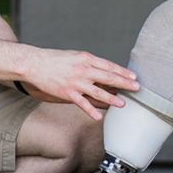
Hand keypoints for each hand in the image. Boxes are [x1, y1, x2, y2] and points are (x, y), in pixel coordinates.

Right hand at [23, 50, 138, 120]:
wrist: (34, 63)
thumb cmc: (55, 60)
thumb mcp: (74, 56)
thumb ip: (89, 63)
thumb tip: (104, 71)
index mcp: (86, 58)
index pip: (109, 65)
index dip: (123, 72)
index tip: (134, 77)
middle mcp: (83, 69)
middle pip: (108, 77)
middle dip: (124, 83)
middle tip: (137, 88)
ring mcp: (75, 82)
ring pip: (97, 91)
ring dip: (111, 98)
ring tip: (123, 104)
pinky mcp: (67, 92)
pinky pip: (81, 103)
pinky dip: (90, 110)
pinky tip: (98, 117)